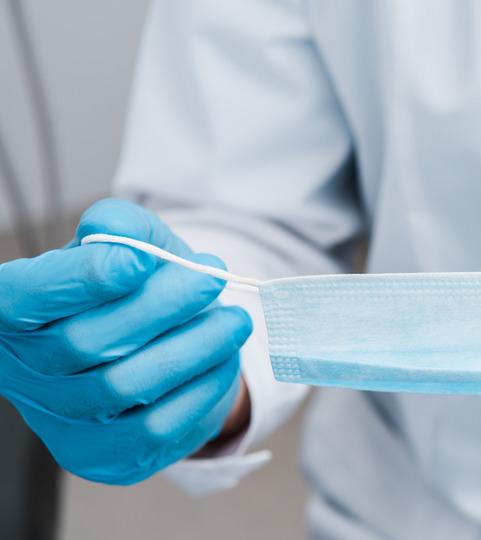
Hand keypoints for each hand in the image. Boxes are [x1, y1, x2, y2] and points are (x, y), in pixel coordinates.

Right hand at [0, 199, 251, 484]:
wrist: (156, 353)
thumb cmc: (132, 293)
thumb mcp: (127, 246)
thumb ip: (121, 227)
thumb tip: (116, 229)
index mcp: (14, 311)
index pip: (26, 296)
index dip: (81, 279)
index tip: (140, 259)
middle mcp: (24, 370)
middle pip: (86, 342)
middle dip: (160, 306)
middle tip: (213, 277)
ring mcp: (59, 419)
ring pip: (126, 386)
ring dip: (192, 348)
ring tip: (234, 320)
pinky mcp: (101, 454)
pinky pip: (156, 425)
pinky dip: (199, 388)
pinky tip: (223, 359)